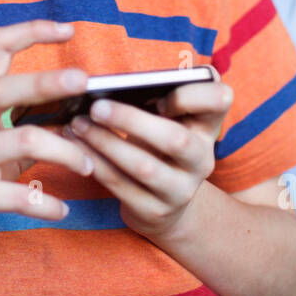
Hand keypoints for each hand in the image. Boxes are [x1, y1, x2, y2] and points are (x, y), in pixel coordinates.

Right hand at [0, 20, 94, 259]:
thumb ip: (25, 129)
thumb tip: (76, 121)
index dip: (31, 31)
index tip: (67, 30)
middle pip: (3, 88)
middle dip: (47, 81)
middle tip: (84, 81)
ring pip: (24, 142)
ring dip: (67, 153)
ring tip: (89, 165)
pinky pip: (17, 197)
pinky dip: (47, 205)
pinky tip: (62, 210)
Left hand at [65, 76, 230, 239]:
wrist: (166, 204)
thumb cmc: (159, 145)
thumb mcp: (169, 121)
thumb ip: (157, 97)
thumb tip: (112, 83)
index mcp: (207, 126)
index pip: (220, 99)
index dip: (191, 94)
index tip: (160, 93)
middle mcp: (201, 160)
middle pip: (176, 139)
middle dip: (132, 121)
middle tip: (96, 106)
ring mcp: (181, 190)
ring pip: (143, 167)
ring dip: (105, 143)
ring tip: (77, 125)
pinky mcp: (155, 211)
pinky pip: (121, 186)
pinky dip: (95, 164)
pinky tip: (76, 146)